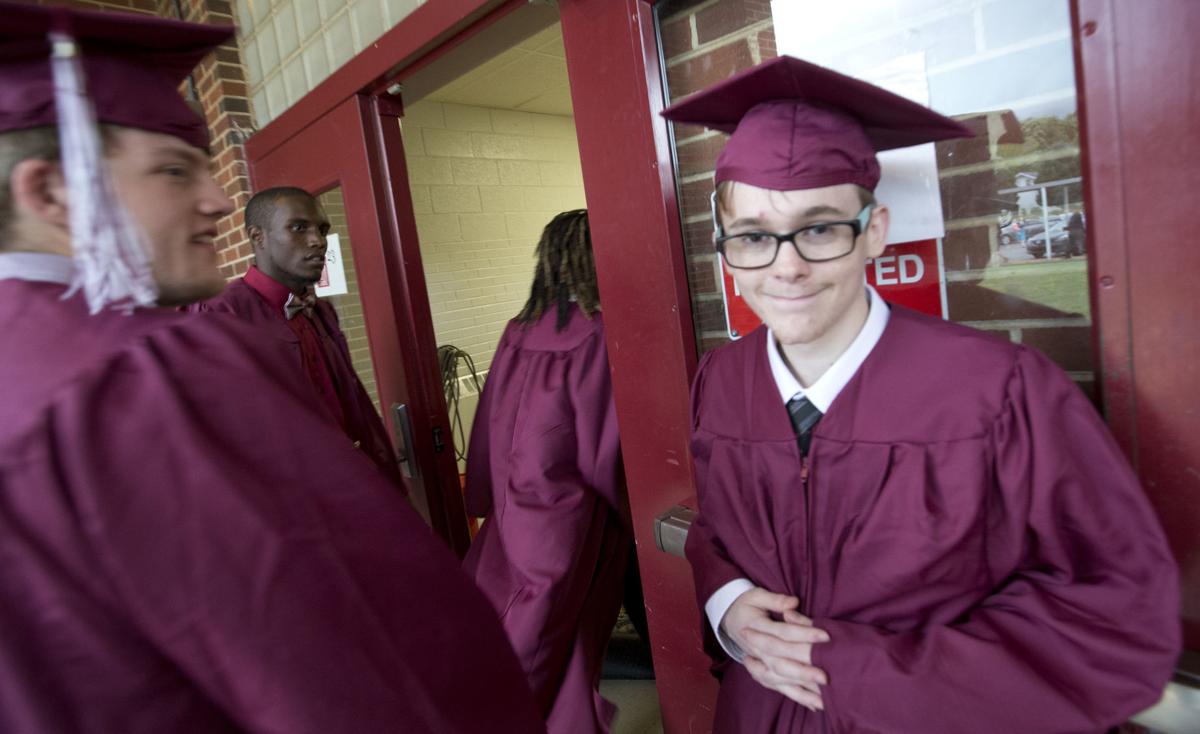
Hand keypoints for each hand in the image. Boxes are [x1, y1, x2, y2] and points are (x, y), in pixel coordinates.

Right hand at [721, 587, 829, 710]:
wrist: (728, 619)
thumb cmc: (746, 605)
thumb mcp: (756, 595)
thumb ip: (775, 600)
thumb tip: (793, 602)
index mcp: (757, 628)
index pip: (782, 634)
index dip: (803, 635)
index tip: (825, 636)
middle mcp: (757, 650)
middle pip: (780, 663)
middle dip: (803, 671)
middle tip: (825, 677)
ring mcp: (760, 664)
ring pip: (780, 679)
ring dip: (801, 690)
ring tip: (823, 698)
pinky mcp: (764, 673)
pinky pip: (780, 688)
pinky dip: (798, 697)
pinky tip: (815, 704)